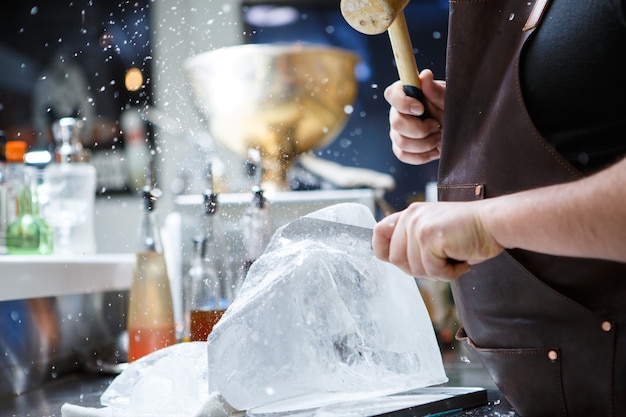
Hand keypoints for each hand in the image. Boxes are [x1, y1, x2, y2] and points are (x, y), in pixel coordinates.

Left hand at [372, 201, 503, 280]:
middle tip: (442, 263)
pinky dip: (450, 274)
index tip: (402, 262)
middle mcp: (410, 217)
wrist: (495, 223)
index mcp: (409, 214)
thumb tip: (396, 261)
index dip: (383, 252)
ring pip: (413, 269)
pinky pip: (432, 271)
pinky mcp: (430, 237)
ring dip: (437, 272)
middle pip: (395, 259)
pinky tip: (461, 261)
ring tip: (454, 259)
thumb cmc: (470, 231)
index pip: (378, 233)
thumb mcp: (435, 231)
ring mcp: (418, 226)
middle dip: (419, 269)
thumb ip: (414, 241)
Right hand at [384, 69, 445, 164]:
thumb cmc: (453, 109)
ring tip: (439, 138)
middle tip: (437, 126)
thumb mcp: (450, 99)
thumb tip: (425, 76)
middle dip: (419, 129)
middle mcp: (399, 112)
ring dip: (424, 143)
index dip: (403, 103)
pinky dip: (421, 155)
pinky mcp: (401, 147)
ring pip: (401, 142)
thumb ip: (437, 91)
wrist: (460, 130)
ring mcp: (398, 131)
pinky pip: (403, 155)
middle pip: (396, 123)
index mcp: (407, 94)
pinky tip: (434, 149)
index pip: (391, 95)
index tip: (421, 109)